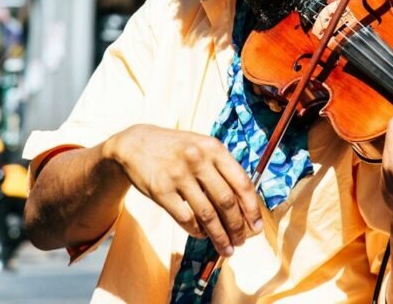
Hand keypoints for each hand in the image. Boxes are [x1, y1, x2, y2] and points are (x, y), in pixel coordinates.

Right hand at [104, 125, 262, 255]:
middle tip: (241, 242)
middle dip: (237, 227)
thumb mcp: (202, 148)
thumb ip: (223, 169)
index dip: (252, 208)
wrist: (135, 144)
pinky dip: (197, 231)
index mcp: (213, 149)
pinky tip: (202, 235)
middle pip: (226, 201)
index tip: (256, 226)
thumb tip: (245, 206)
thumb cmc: (176, 149)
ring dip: (219, 236)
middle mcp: (198, 160)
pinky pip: (186, 218)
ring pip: (207, 214)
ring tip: (226, 248)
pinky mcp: (161, 191)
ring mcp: (178, 175)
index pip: (241, 182)